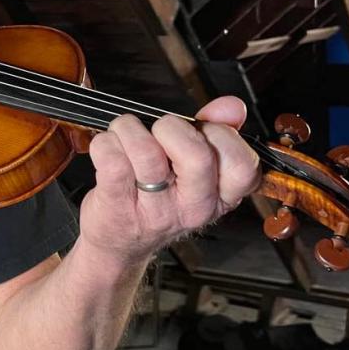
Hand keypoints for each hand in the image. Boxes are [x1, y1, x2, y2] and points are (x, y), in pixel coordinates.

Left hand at [79, 96, 260, 264]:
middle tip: (160, 131)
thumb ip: (215, 133)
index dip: (223, 135)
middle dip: (172, 127)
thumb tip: (233, 107)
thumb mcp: (193, 170)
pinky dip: (106, 142)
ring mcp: (154, 209)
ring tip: (127, 135)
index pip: (242, 165)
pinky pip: (112, 159)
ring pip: (147, 151)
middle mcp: (192, 207)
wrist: (120, 242)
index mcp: (218, 197)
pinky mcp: (117, 205)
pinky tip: (109, 148)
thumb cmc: (158, 197)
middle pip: (197, 155)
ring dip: (130, 129)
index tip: (201, 130)